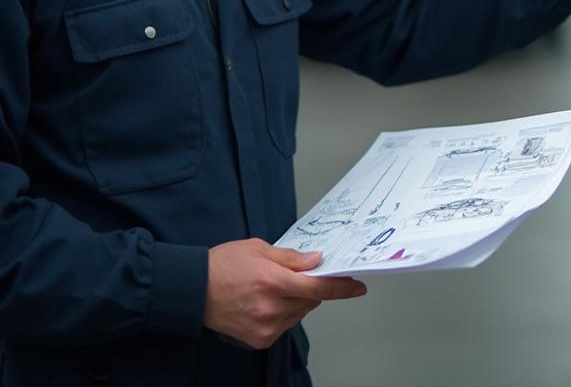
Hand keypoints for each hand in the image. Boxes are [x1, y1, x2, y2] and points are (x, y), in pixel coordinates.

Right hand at [204, 238, 366, 349]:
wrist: (193, 290)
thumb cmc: (223, 265)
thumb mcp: (259, 249)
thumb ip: (291, 257)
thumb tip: (316, 261)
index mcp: (273, 282)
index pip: (318, 287)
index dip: (341, 288)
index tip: (357, 286)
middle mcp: (271, 308)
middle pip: (311, 301)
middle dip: (313, 288)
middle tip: (304, 275)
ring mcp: (265, 328)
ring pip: (299, 313)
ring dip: (299, 301)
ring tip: (277, 286)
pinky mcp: (258, 340)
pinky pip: (284, 325)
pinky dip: (285, 313)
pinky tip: (268, 301)